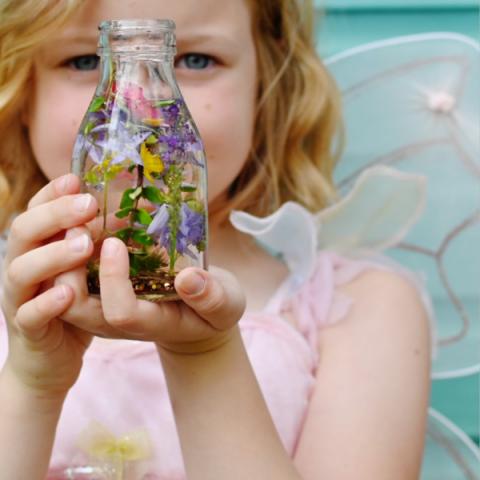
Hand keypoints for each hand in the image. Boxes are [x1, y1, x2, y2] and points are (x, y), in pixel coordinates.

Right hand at [0, 174, 97, 398]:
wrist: (50, 359)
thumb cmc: (73, 305)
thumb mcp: (84, 269)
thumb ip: (95, 242)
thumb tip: (129, 212)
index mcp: (35, 248)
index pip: (35, 211)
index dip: (52, 194)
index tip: (77, 179)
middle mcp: (21, 267)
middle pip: (23, 232)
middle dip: (55, 215)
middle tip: (88, 205)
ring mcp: (19, 299)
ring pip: (21, 270)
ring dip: (52, 255)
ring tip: (85, 245)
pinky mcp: (28, 330)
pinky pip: (29, 315)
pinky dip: (47, 303)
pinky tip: (69, 293)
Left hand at [55, 237, 245, 353]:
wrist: (196, 314)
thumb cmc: (214, 310)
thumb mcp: (226, 305)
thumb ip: (212, 297)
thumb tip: (189, 278)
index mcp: (151, 324)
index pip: (120, 311)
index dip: (112, 280)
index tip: (115, 243)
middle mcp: (118, 321)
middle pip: (76, 307)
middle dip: (68, 269)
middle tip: (74, 227)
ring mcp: (106, 308)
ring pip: (66, 292)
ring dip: (63, 256)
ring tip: (72, 217)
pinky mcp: (102, 292)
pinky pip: (74, 275)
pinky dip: (70, 249)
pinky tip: (80, 219)